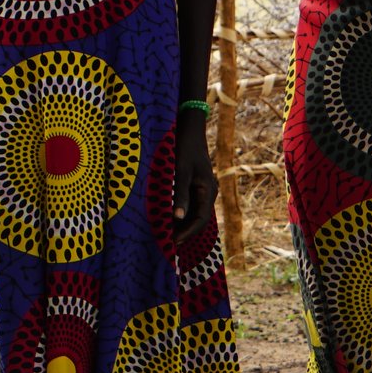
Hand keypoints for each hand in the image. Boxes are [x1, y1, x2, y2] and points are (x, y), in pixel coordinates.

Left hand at [172, 117, 217, 236]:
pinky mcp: (194, 186)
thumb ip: (180, 195)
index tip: (172, 242)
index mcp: (208, 190)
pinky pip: (188, 205)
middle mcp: (208, 192)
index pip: (200, 220)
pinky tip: (165, 218)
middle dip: (183, 232)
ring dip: (180, 224)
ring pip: (192, 213)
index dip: (187, 233)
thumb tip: (177, 219)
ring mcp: (202, 189)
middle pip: (197, 219)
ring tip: (163, 234)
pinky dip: (178, 213)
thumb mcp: (180, 171)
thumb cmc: (183, 148)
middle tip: (165, 243)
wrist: (188, 129)